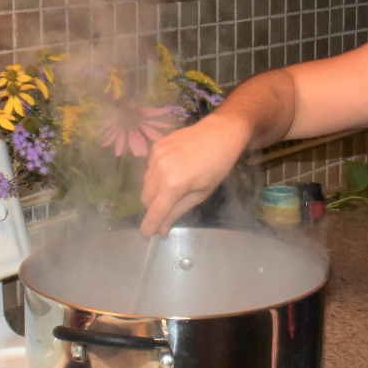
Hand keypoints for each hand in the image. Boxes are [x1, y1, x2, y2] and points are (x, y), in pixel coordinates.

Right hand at [139, 111, 252, 236]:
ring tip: (175, 187)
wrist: (221, 132)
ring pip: (146, 183)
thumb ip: (178, 211)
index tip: (147, 235)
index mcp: (173, 184)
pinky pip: (150, 167)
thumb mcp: (201, 193)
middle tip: (169, 209)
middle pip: (146, 198)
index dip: (149, 226)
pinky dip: (157, 174)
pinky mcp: (156, 145)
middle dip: (154, 208)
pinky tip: (174, 169)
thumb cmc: (218, 165)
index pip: (154, 211)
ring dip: (155, 191)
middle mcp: (159, 169)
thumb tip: (161, 229)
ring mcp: (155, 155)